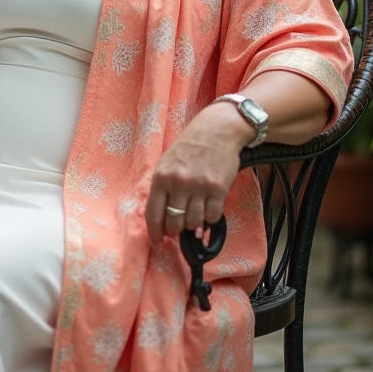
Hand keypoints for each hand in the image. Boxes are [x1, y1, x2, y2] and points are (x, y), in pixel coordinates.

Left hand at [145, 106, 248, 241]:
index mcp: (162, 177)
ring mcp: (199, 187)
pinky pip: (212, 217)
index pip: (153, 214)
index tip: (158, 241)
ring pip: (194, 223)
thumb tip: (163, 218)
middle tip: (178, 229)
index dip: (155, 232)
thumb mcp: (167, 162)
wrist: (217, 130)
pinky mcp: (218, 189)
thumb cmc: (190, 147)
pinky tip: (208, 210)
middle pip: (174, 223)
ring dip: (194, 225)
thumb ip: (163, 188)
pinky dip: (210, 219)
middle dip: (175, 231)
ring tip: (194, 216)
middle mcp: (179, 183)